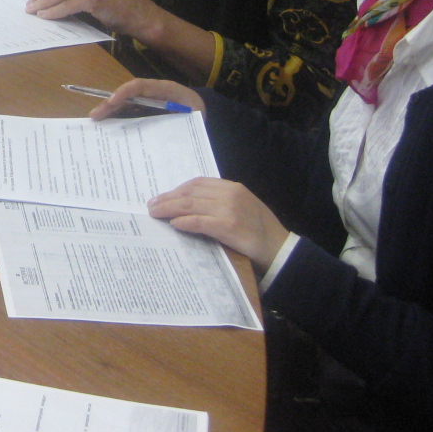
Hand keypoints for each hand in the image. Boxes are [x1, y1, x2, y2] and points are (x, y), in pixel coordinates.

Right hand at [87, 77, 205, 119]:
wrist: (207, 112)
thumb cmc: (200, 112)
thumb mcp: (194, 116)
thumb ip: (180, 120)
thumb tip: (163, 133)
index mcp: (165, 89)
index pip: (140, 86)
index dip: (125, 92)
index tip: (112, 102)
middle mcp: (153, 93)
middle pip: (128, 94)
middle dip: (110, 103)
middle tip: (95, 115)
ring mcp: (149, 101)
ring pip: (126, 104)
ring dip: (110, 111)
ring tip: (96, 120)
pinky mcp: (147, 110)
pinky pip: (130, 113)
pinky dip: (119, 118)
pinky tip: (109, 128)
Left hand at [148, 178, 288, 270]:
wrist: (279, 248)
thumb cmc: (260, 229)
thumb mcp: (242, 206)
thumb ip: (220, 201)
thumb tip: (189, 204)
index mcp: (232, 187)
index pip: (197, 183)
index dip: (177, 189)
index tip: (163, 196)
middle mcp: (229, 194)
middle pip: (190, 193)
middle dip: (168, 198)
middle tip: (152, 206)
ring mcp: (229, 209)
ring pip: (190, 205)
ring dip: (169, 209)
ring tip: (156, 214)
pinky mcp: (228, 226)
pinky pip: (199, 222)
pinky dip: (184, 222)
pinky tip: (174, 224)